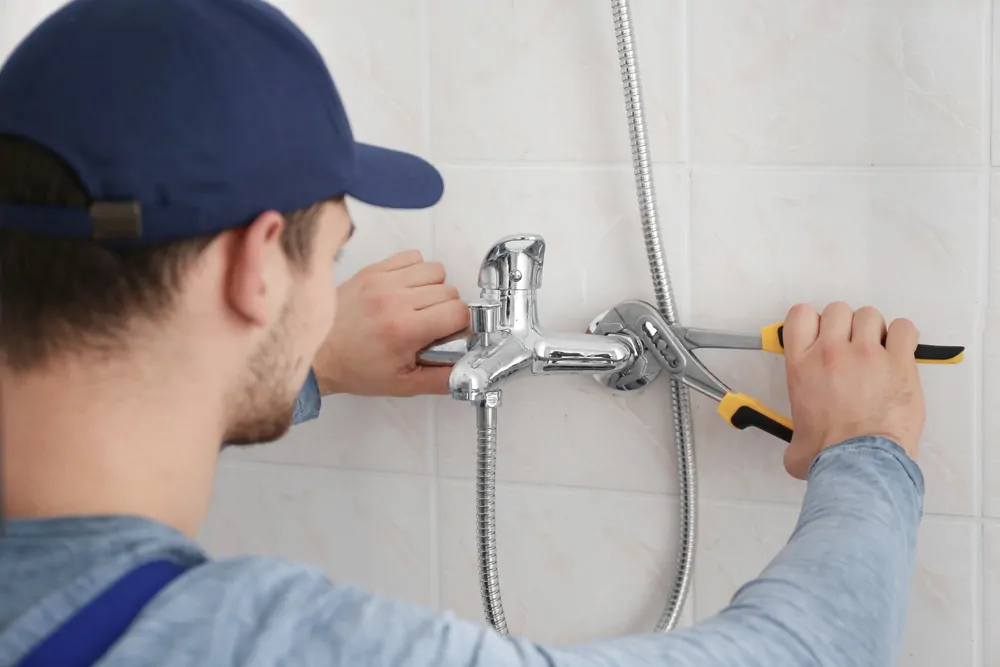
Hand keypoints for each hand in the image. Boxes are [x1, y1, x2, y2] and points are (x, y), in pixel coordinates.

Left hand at [312, 251, 467, 396]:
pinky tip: (407, 290)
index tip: (450, 333)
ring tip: (420, 306)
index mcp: (404, 329)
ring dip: (435, 288)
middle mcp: (394, 300)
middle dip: (448, 310)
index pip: (458, 312)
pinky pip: (412, 257)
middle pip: (450, 291)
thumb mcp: (402, 385)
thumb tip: (467, 372)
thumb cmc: (355, 368)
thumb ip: (440, 380)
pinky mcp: (373, 270)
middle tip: (431, 326)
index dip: (461, 325)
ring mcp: (382, 281)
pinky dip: (416, 271)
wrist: (317, 353)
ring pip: (435, 270)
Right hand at [781, 302, 924, 478]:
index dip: (812, 321)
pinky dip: (902, 336)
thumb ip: (794, 435)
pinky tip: (899, 352)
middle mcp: (831, 353)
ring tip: (877, 352)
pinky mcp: (898, 363)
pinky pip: (903, 329)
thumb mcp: (795, 442)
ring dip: (873, 330)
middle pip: (837, 310)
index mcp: (802, 365)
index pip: (800, 315)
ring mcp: (866, 355)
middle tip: (851, 347)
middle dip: (845, 325)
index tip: (819, 334)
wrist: (860, 463)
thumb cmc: (830, 453)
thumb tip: (798, 449)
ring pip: (869, 315)